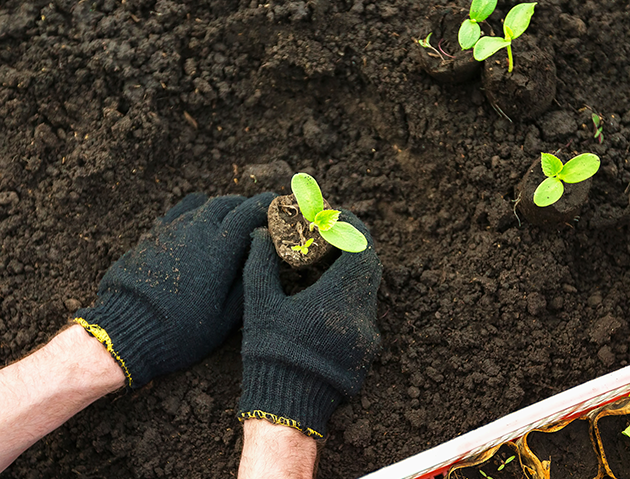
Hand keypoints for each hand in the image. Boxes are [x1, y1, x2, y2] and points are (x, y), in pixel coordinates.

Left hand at [75, 192, 275, 387]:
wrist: (126, 331)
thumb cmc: (180, 332)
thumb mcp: (225, 319)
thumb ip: (247, 282)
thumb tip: (263, 257)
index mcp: (218, 250)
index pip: (247, 212)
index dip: (265, 205)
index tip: (277, 204)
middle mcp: (195, 232)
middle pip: (225, 203)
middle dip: (244, 205)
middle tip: (256, 213)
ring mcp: (171, 231)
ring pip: (202, 206)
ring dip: (220, 208)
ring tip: (229, 219)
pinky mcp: (152, 237)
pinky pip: (179, 214)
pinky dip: (195, 212)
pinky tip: (197, 224)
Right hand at [238, 212, 380, 437]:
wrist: (287, 408)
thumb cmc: (270, 354)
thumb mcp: (259, 305)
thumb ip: (261, 264)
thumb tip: (261, 236)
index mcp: (338, 298)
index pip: (362, 248)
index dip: (351, 229)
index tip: (332, 221)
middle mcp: (361, 315)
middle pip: (370, 266)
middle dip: (351, 247)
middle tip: (327, 239)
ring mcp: (367, 336)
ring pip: (368, 290)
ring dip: (350, 273)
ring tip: (321, 268)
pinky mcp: (366, 352)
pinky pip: (364, 313)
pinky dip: (349, 298)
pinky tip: (324, 300)